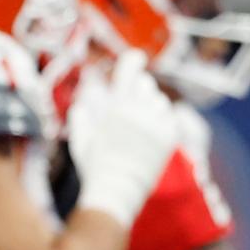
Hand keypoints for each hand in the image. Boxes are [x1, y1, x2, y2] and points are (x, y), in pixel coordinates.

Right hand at [68, 49, 179, 226]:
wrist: (118, 190)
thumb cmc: (94, 167)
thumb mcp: (80, 140)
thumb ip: (82, 117)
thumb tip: (83, 104)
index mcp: (116, 107)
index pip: (130, 71)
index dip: (133, 61)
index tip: (135, 58)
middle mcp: (140, 111)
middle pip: (146, 84)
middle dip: (137, 88)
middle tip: (129, 102)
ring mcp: (157, 123)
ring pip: (159, 100)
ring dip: (150, 105)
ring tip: (138, 121)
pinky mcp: (170, 136)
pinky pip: (169, 117)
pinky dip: (160, 120)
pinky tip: (148, 132)